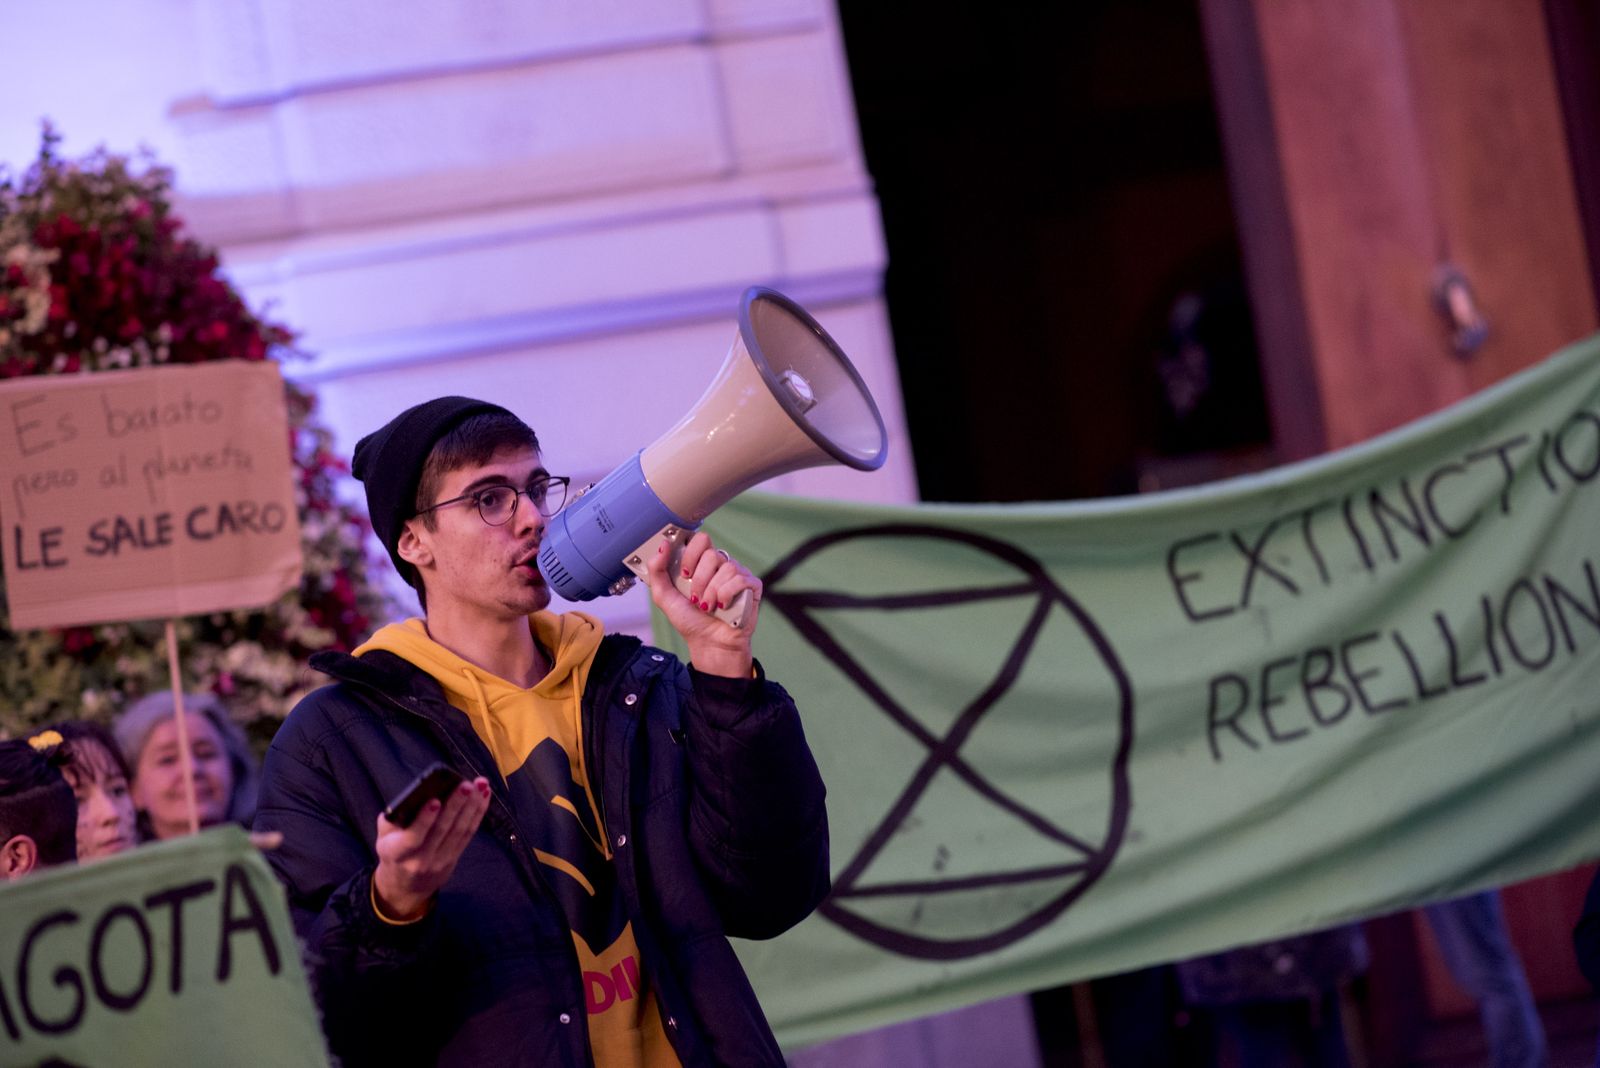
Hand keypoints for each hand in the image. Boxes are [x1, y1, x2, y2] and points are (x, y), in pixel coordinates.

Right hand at [372, 777, 489, 920]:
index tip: (435, 801)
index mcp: (396, 852)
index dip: (424, 820)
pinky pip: (468, 833)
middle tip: (466, 785)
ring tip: (480, 786)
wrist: (405, 885)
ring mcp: (440, 860)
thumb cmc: (393, 851)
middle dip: (456, 805)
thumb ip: (392, 818)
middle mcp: (419, 860)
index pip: (412, 837)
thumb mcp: (383, 837)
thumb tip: (413, 796)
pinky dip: (478, 813)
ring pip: (459, 830)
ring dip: (472, 806)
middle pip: (442, 830)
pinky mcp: (455, 857)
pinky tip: (484, 795)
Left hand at [645, 532, 758, 677]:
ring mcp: (738, 575)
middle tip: (695, 597)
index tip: (684, 573)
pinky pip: (741, 579)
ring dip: (712, 593)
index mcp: (701, 563)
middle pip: (712, 554)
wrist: (708, 643)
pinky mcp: (752, 586)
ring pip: (727, 568)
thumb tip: (662, 545)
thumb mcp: (665, 596)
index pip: (700, 540)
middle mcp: (721, 566)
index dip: (691, 554)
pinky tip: (723, 607)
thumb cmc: (690, 621)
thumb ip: (657, 570)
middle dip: (700, 580)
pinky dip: (727, 596)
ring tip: (708, 607)